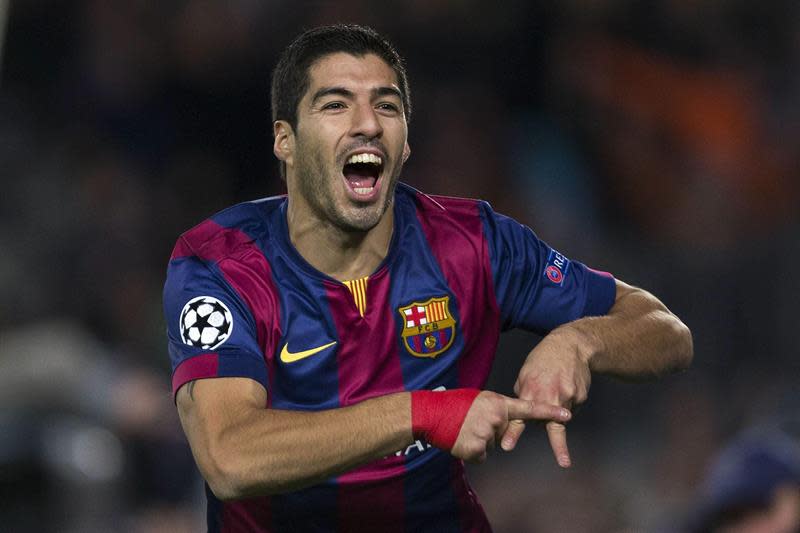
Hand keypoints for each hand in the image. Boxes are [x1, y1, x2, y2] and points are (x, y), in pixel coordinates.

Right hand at [450, 391, 569, 462]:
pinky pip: (481, 455)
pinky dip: (471, 451)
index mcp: (498, 403)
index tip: (567, 415)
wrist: (430, 414)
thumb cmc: (451, 404)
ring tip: (464, 429)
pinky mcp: (476, 449)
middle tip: (472, 422)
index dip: (549, 412)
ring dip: (480, 441)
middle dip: (492, 431)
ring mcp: (487, 434)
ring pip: (492, 445)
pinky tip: (461, 439)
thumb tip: (502, 418)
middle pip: (504, 434)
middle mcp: (496, 419)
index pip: (529, 408)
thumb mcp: (478, 398)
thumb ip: (495, 407)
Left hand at [502, 327, 593, 466]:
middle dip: (555, 439)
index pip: (520, 417)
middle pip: (549, 425)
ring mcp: (567, 397)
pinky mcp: (580, 397)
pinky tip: (568, 386)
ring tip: (558, 387)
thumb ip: (522, 394)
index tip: (507, 446)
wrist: (571, 346)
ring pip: (561, 417)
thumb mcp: (526, 373)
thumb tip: (520, 412)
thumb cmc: (543, 359)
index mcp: (530, 391)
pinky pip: (573, 408)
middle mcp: (548, 396)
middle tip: (563, 459)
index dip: (513, 433)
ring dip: (558, 410)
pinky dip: (569, 402)